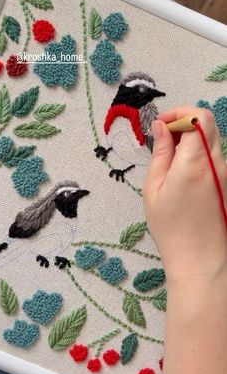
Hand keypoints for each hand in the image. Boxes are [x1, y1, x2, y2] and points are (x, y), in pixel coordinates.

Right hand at [143, 107, 226, 284]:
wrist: (200, 259)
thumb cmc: (171, 228)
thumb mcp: (154, 188)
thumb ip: (160, 153)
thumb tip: (160, 127)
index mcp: (194, 164)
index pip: (197, 119)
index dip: (178, 114)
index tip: (161, 125)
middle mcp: (216, 164)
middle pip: (208, 124)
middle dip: (184, 122)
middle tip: (164, 137)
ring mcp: (226, 173)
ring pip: (211, 139)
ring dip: (191, 138)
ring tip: (171, 157)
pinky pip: (214, 155)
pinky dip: (198, 152)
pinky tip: (182, 171)